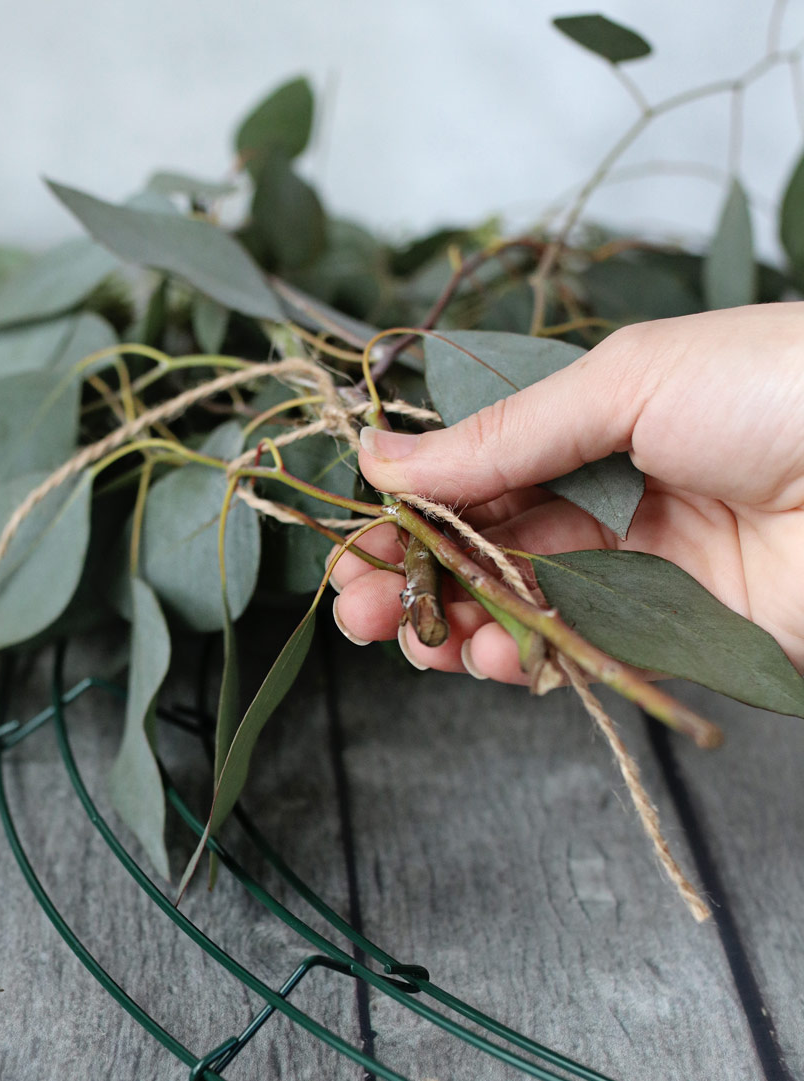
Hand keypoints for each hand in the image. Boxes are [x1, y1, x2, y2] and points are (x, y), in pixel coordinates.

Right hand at [332, 305, 803, 679]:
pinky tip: (486, 655)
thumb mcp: (624, 381)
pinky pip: (577, 653)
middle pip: (484, 546)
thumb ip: (502, 436)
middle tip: (358, 603)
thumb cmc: (780, 387)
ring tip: (412, 636)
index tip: (356, 537)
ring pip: (518, 608)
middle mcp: (609, 496)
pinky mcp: (671, 636)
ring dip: (453, 626)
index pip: (477, 473)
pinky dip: (522, 661)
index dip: (412, 510)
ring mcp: (638, 570)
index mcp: (595, 421)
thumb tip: (384, 457)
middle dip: (413, 577)